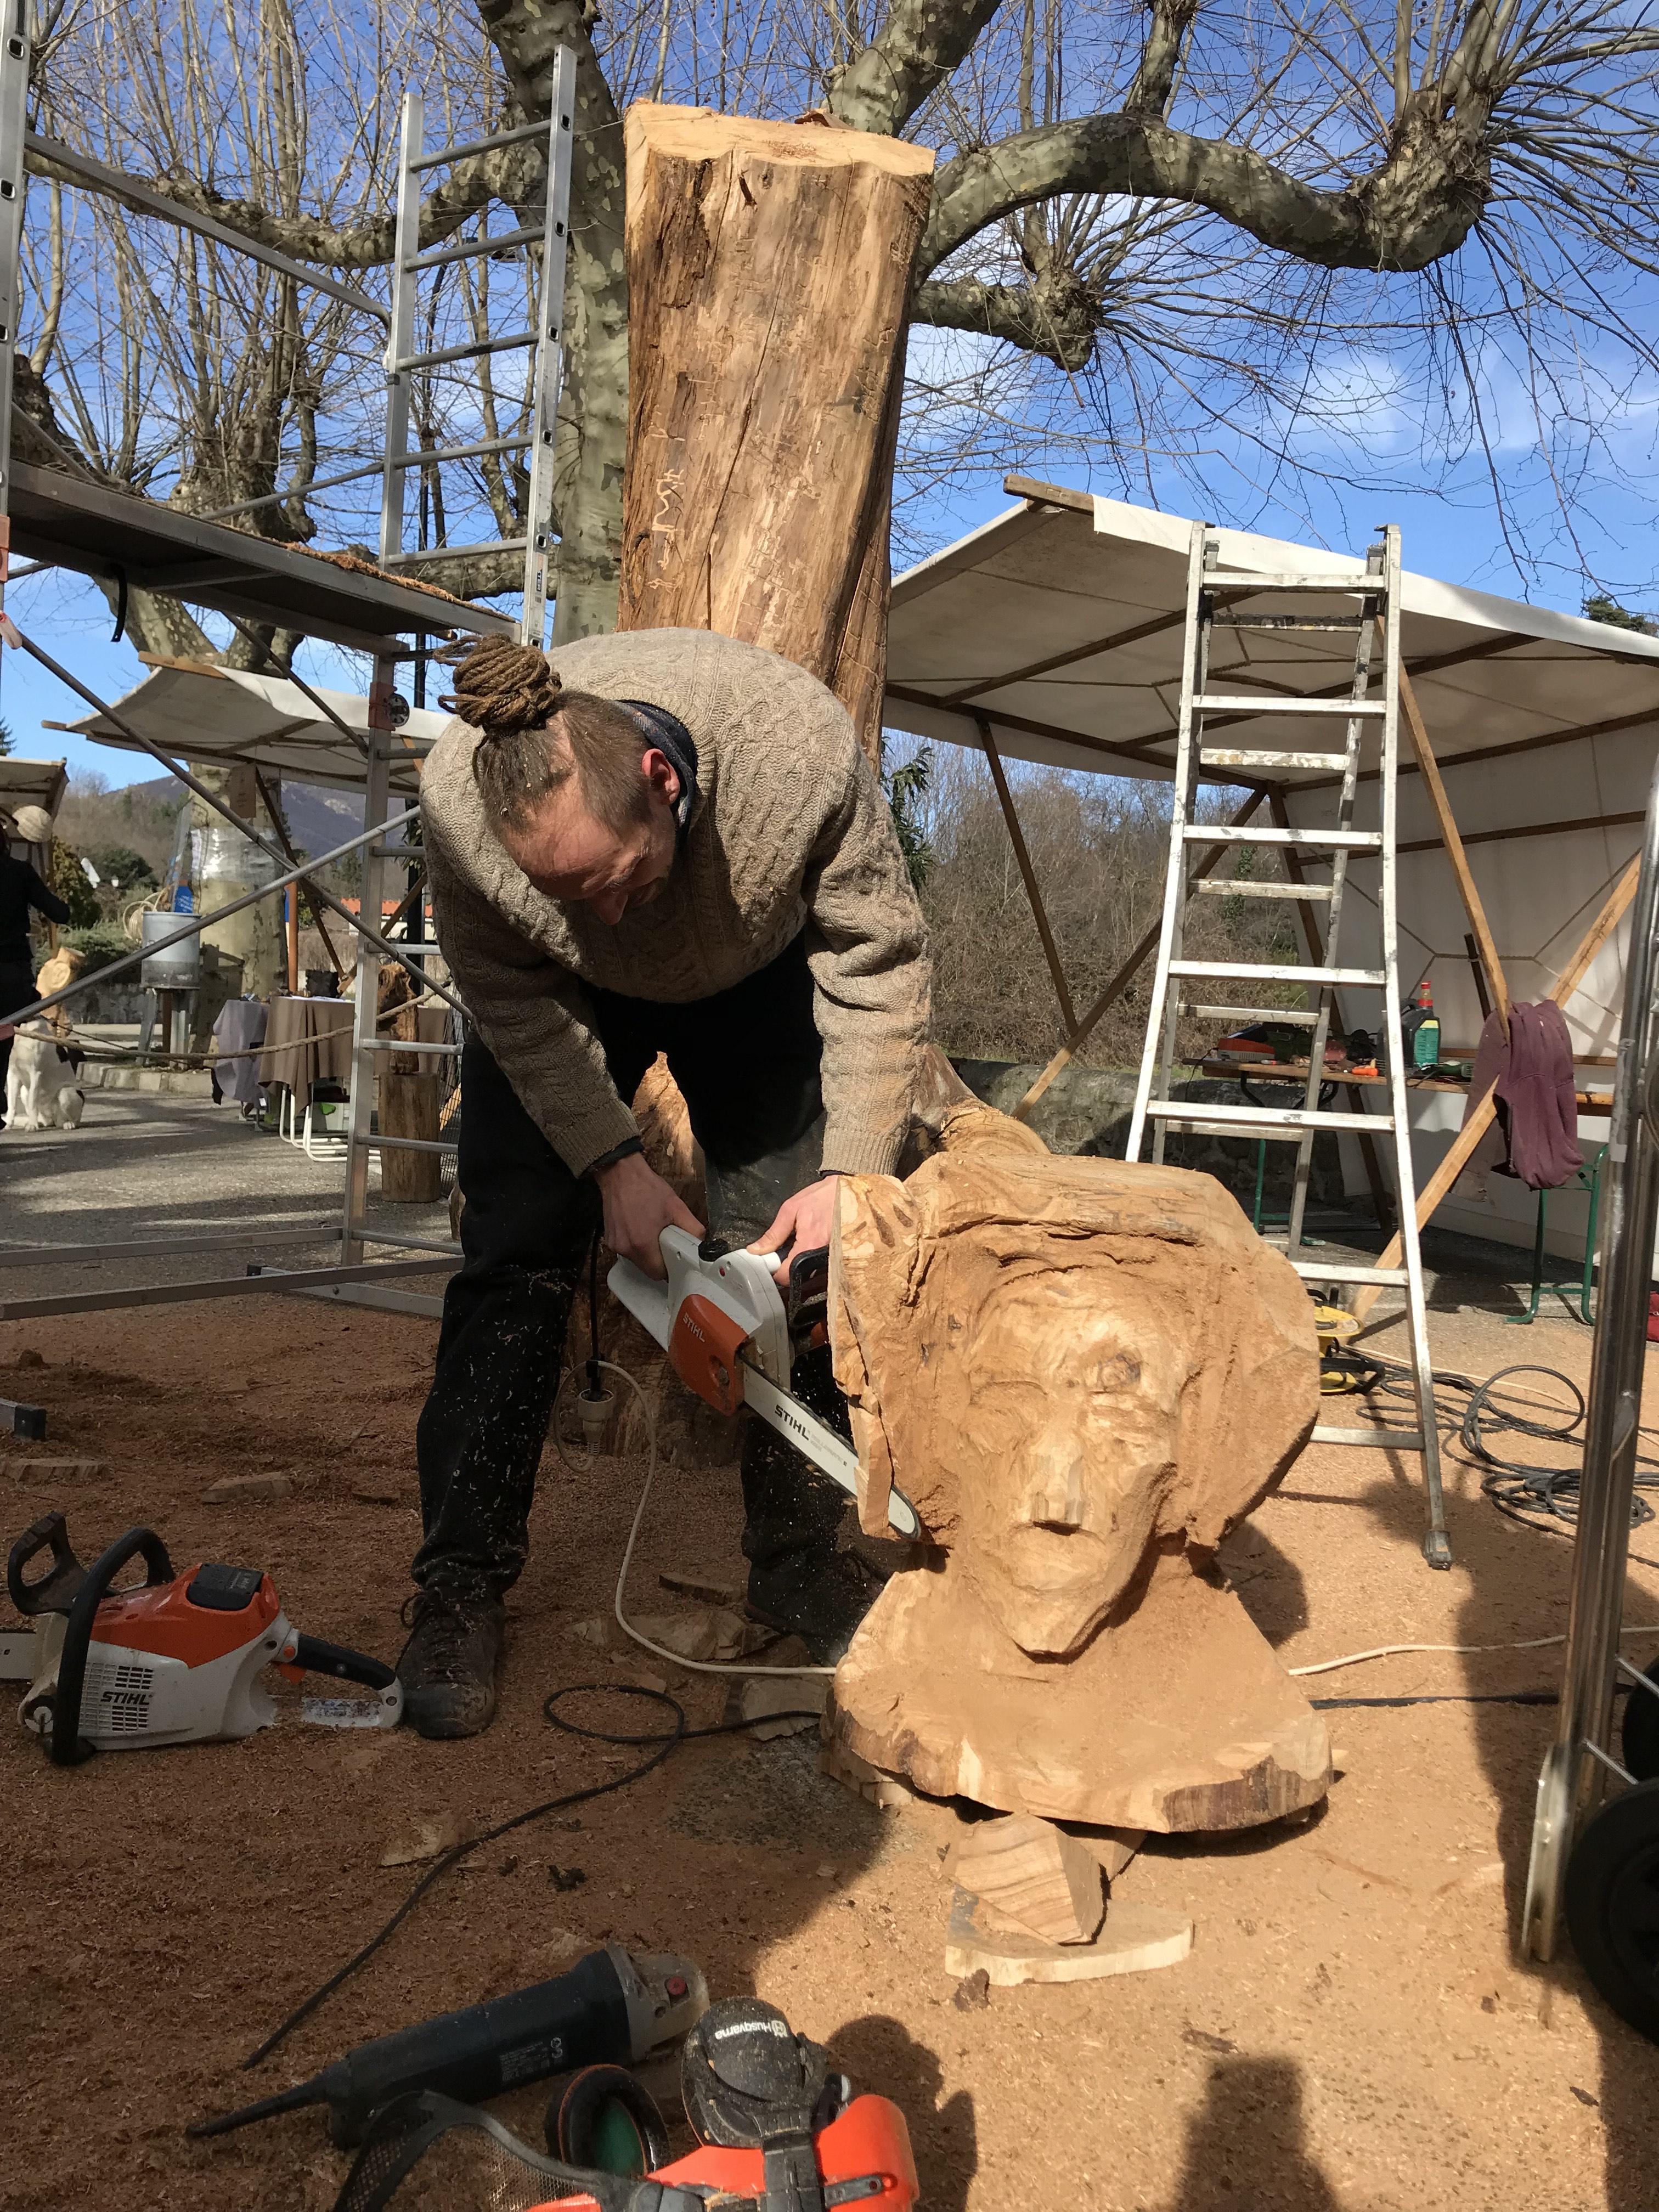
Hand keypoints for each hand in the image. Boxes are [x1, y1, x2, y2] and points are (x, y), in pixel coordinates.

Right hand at [595, 1151, 703, 1278]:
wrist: (620, 1173)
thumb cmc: (645, 1187)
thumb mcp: (676, 1207)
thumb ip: (693, 1228)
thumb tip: (702, 1243)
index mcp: (643, 1243)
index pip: (658, 1273)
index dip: (669, 1268)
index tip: (674, 1260)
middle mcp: (626, 1247)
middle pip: (647, 1268)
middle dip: (659, 1259)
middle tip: (665, 1241)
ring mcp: (615, 1244)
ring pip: (636, 1260)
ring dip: (647, 1252)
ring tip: (652, 1230)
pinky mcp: (609, 1239)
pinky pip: (626, 1250)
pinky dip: (635, 1244)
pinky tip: (640, 1227)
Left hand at [748, 1175, 838, 1285]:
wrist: (847, 1192)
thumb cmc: (822, 1196)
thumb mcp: (790, 1209)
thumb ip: (773, 1234)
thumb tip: (756, 1250)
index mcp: (810, 1244)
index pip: (786, 1275)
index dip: (774, 1271)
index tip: (769, 1261)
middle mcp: (822, 1255)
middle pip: (797, 1276)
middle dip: (785, 1267)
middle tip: (781, 1250)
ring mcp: (830, 1257)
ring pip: (807, 1272)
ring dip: (797, 1263)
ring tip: (796, 1243)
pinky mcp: (834, 1255)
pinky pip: (817, 1265)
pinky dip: (807, 1258)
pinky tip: (806, 1243)